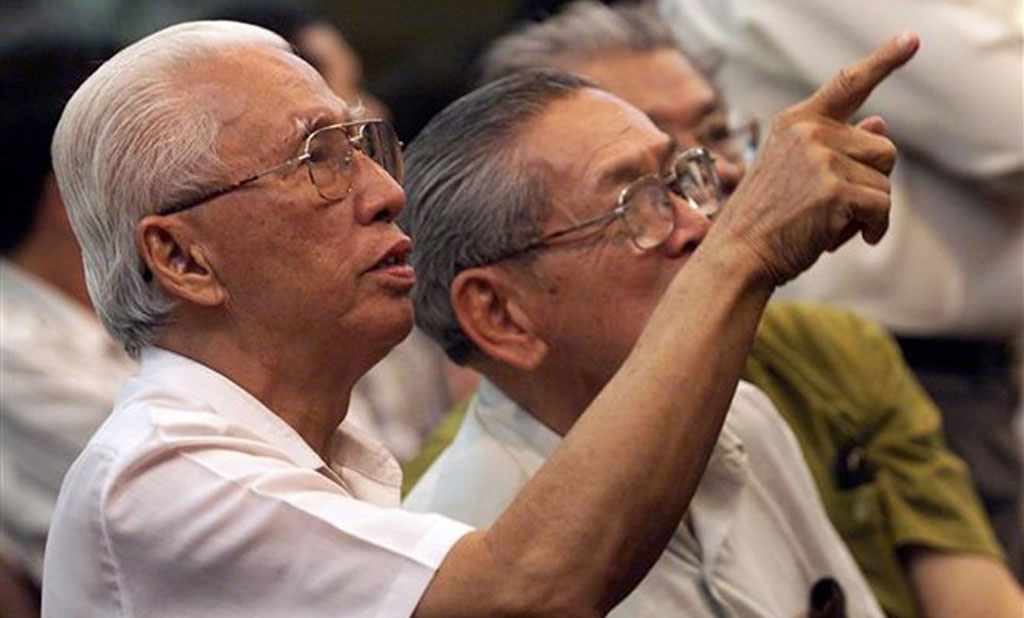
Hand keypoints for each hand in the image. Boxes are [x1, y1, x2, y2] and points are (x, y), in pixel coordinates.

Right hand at [713, 32, 918, 284]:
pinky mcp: (835, 191)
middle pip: (883, 148)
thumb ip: (837, 145)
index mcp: (796, 122)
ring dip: (869, 210)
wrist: (737, 254)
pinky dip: (872, 228)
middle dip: (871, 181)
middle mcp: (810, 132)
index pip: (848, 84)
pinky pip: (881, 207)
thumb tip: (880, 122)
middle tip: (835, 208)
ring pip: (885, 182)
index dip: (885, 60)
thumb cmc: (764, 218)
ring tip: (829, 224)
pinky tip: (844, 239)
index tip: (911, 39)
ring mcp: (822, 159)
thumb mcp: (796, 172)